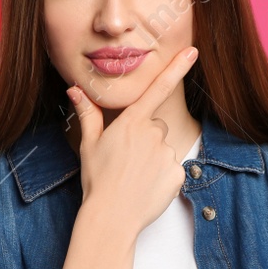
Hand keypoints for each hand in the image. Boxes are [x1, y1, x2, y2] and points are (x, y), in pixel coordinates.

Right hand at [66, 44, 198, 239]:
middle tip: (127, 159)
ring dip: (153, 158)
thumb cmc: (97, 179)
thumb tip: (74, 89)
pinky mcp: (178, 174)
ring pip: (163, 148)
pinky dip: (162, 176)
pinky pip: (172, 169)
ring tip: (135, 176)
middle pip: (155, 127)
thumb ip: (88, 113)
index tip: (193, 51)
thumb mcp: (89, 144)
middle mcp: (153, 134)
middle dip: (145, 138)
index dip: (177, 68)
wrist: (111, 217)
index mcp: (132, 123)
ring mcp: (167, 154)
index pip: (157, 88)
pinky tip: (146, 186)